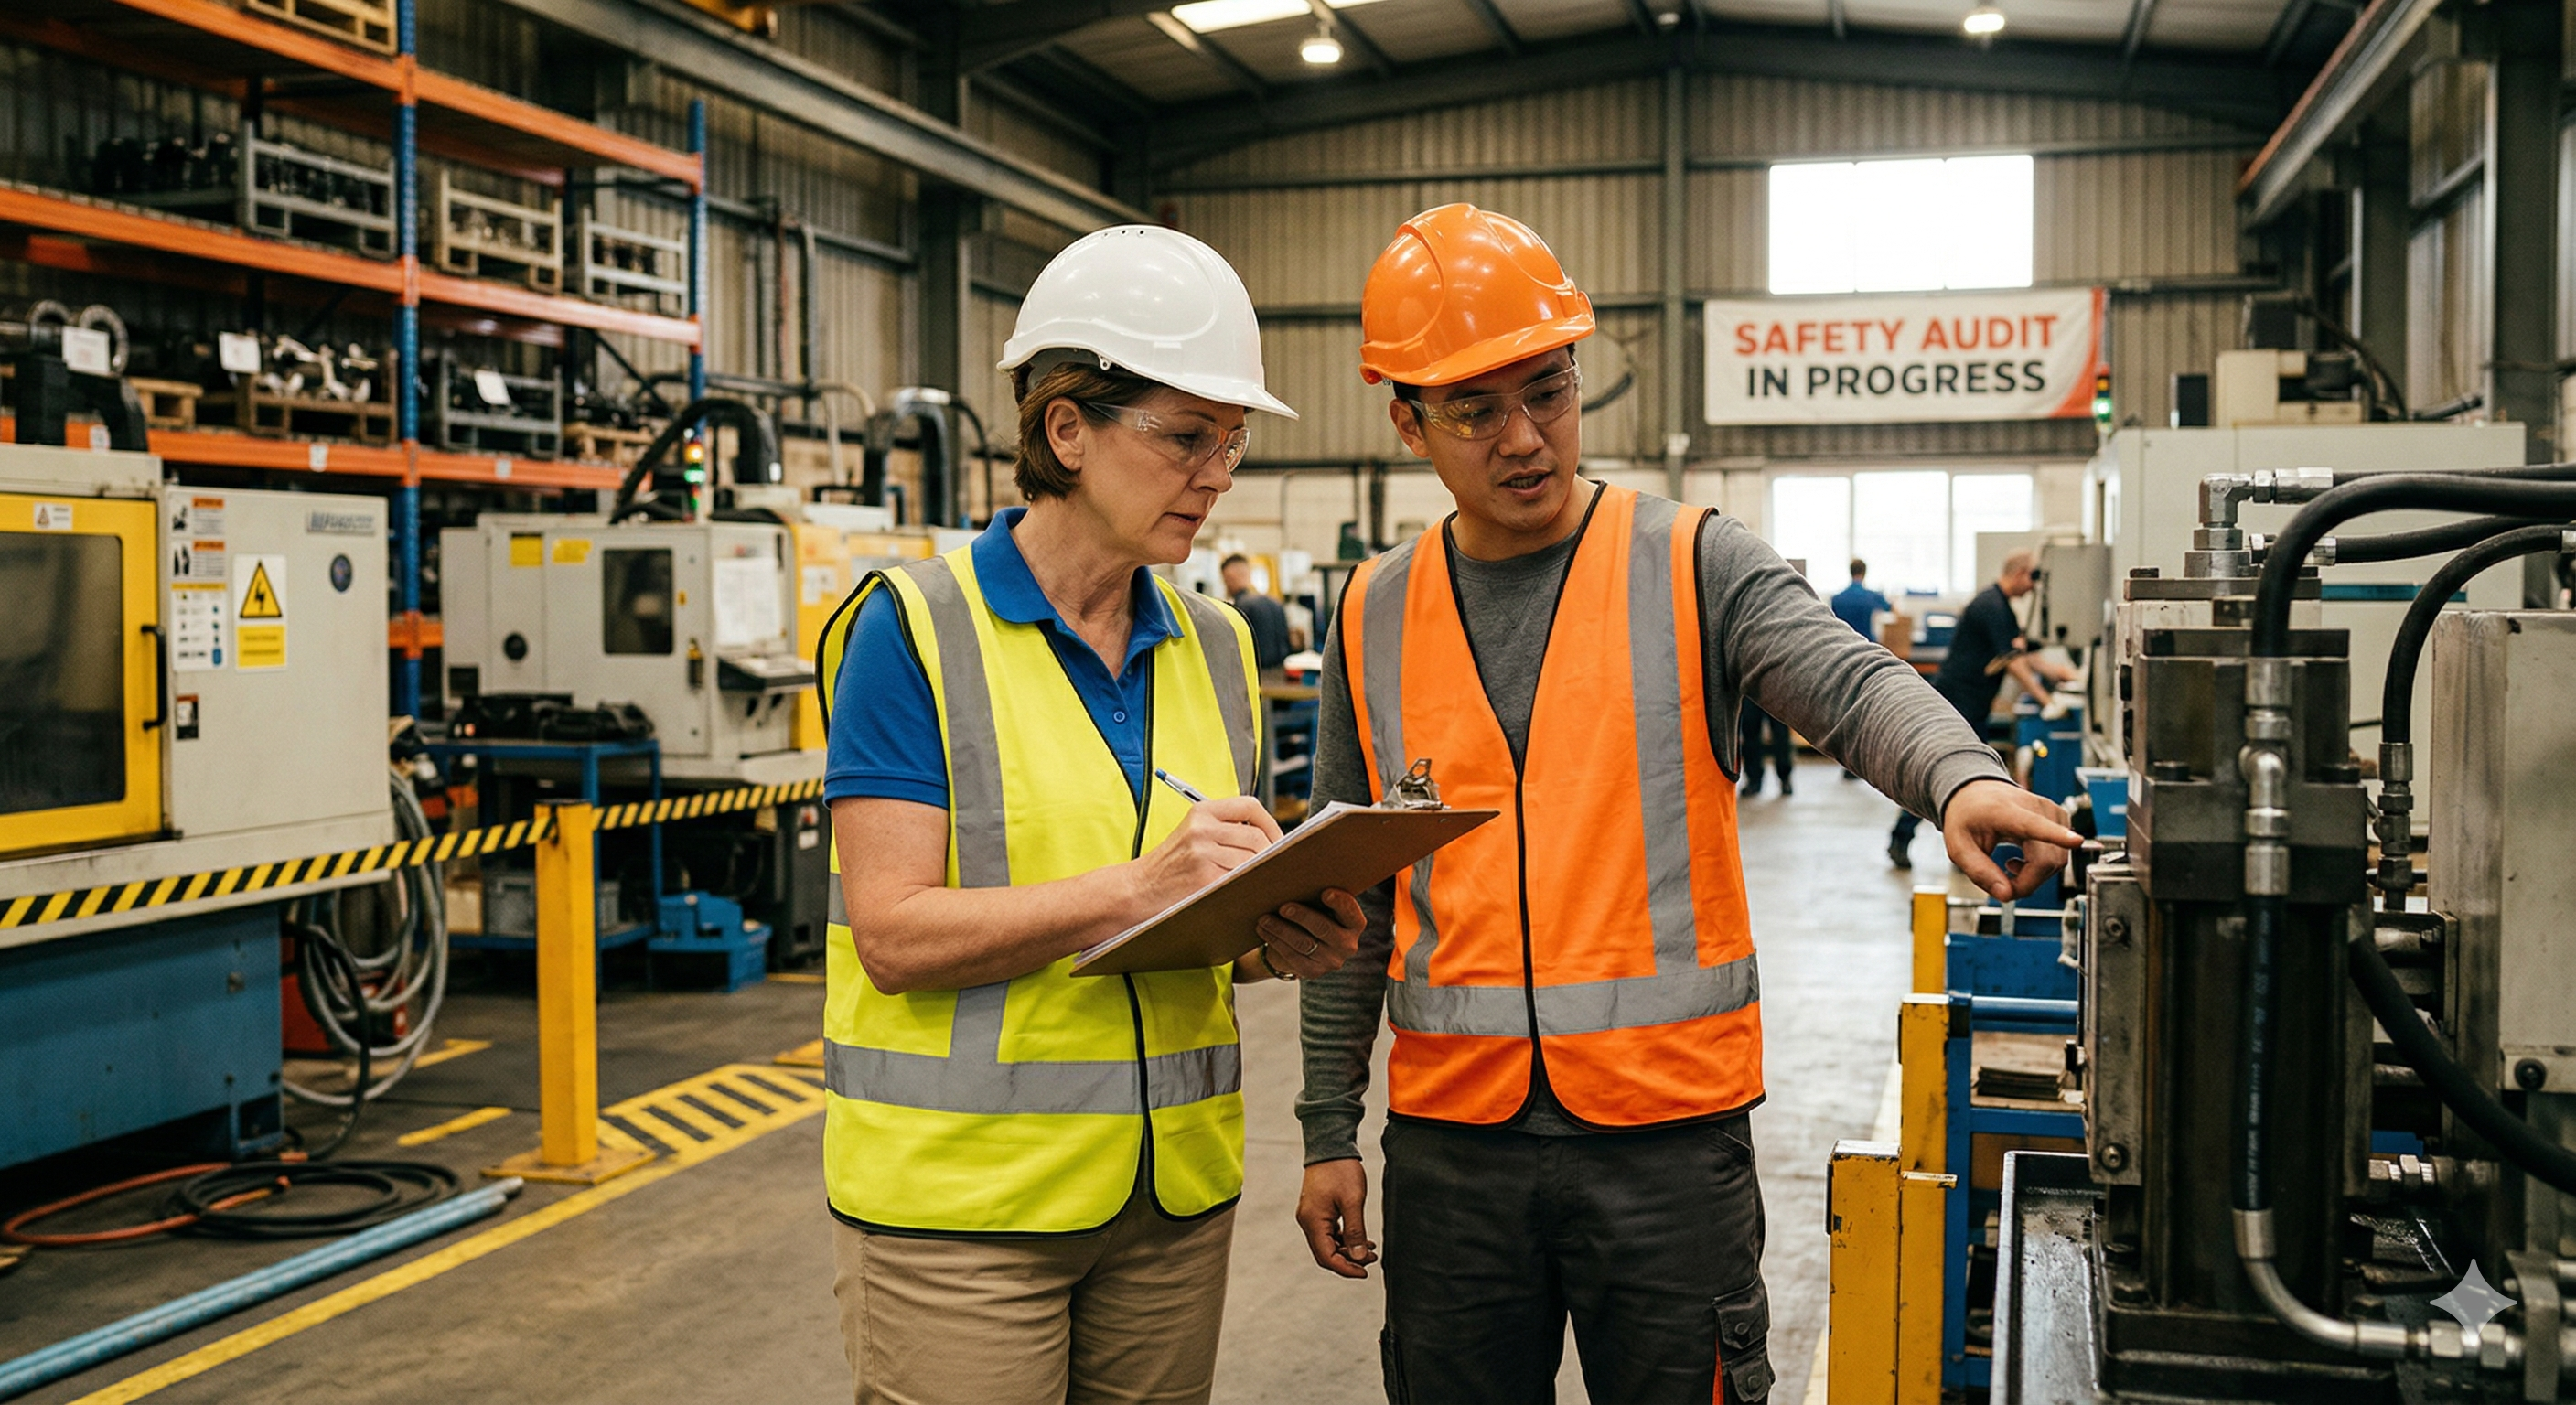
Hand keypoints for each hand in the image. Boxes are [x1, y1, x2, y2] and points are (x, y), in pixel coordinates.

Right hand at [1127, 797, 1280, 916]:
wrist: (1137, 889)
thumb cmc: (1168, 866)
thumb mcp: (1192, 833)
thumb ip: (1225, 829)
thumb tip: (1269, 837)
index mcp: (1201, 812)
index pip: (1250, 806)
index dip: (1270, 823)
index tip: (1276, 839)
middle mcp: (1202, 828)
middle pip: (1257, 837)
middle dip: (1269, 855)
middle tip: (1269, 867)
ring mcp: (1202, 853)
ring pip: (1251, 861)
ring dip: (1255, 873)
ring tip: (1251, 881)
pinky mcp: (1204, 877)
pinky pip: (1239, 880)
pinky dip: (1245, 886)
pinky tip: (1238, 891)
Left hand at [1258, 888, 1363, 980]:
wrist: (1304, 942)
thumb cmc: (1314, 912)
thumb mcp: (1321, 904)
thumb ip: (1317, 895)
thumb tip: (1296, 880)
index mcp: (1355, 924)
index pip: (1351, 912)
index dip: (1340, 903)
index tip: (1325, 892)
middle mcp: (1348, 945)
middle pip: (1324, 929)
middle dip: (1302, 917)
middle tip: (1284, 907)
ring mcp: (1331, 961)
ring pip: (1303, 944)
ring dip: (1281, 929)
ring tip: (1264, 918)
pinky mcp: (1313, 971)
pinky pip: (1292, 956)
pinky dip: (1275, 941)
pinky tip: (1263, 930)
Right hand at [1296, 1159, 1376, 1278]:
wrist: (1330, 1146)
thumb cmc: (1341, 1170)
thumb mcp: (1353, 1202)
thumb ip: (1355, 1232)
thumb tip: (1359, 1257)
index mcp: (1313, 1221)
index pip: (1326, 1257)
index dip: (1346, 1268)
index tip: (1365, 1271)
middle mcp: (1307, 1221)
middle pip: (1325, 1253)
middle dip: (1348, 1260)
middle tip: (1371, 1259)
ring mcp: (1311, 1215)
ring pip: (1327, 1243)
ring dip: (1347, 1250)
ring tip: (1369, 1249)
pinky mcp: (1317, 1210)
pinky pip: (1328, 1232)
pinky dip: (1343, 1238)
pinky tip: (1360, 1238)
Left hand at [1941, 779, 2082, 901]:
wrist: (1974, 793)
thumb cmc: (1966, 817)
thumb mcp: (1958, 847)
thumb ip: (1980, 872)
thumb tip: (2006, 895)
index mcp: (2006, 811)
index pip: (2035, 826)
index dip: (2057, 836)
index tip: (2075, 840)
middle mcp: (2035, 807)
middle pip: (2047, 860)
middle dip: (2027, 883)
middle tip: (2003, 882)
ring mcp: (2051, 811)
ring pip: (2057, 861)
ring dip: (2034, 875)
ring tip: (2010, 864)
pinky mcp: (2060, 817)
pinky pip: (2059, 855)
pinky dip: (2042, 865)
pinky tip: (2024, 858)